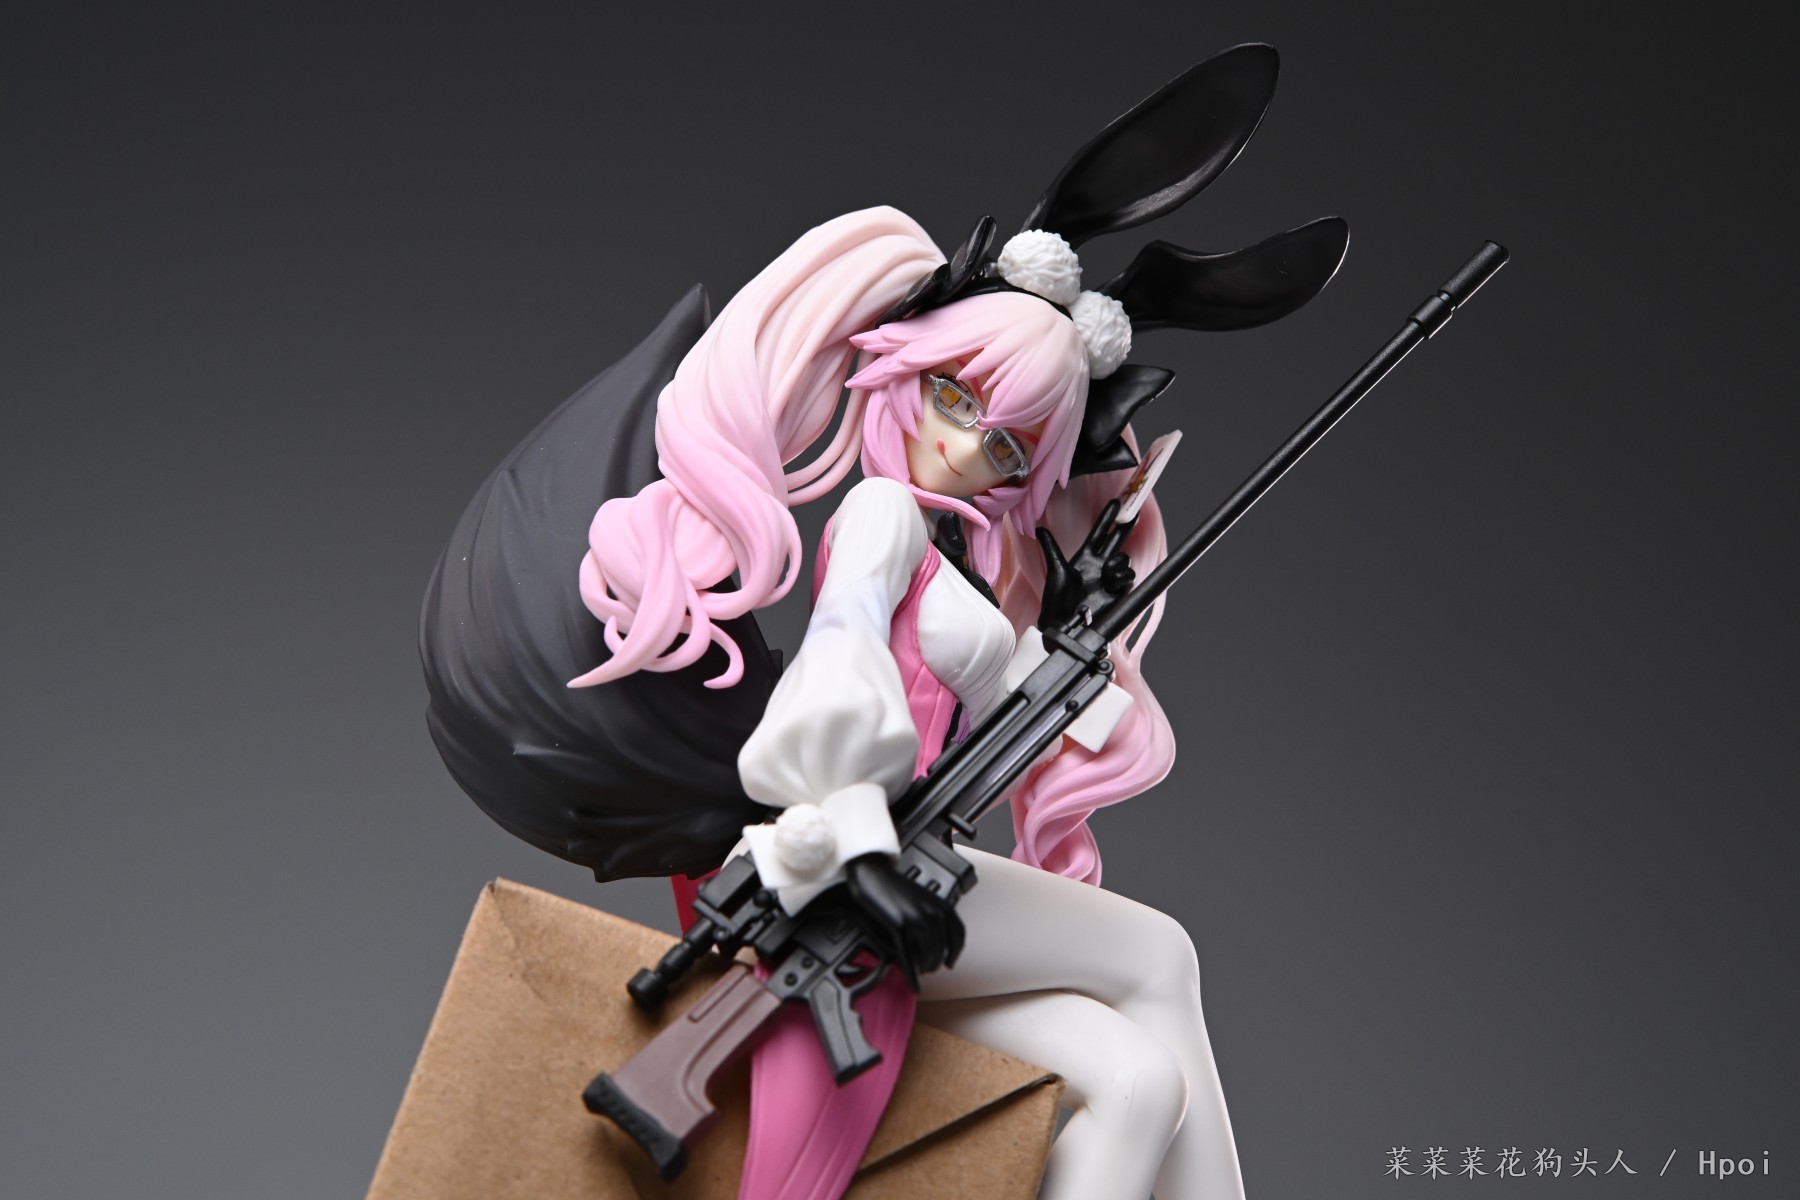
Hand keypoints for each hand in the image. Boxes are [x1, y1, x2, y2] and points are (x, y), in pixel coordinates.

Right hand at [844, 853, 965, 989]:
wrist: (872, 873)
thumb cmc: (893, 886)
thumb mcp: (922, 897)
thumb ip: (933, 915)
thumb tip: (936, 940)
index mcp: (941, 905)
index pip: (958, 935)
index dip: (955, 952)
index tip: (951, 962)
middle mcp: (933, 913)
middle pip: (942, 950)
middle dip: (936, 963)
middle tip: (929, 969)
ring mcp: (916, 920)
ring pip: (927, 955)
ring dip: (925, 968)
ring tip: (920, 972)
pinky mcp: (899, 927)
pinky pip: (909, 957)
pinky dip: (912, 974)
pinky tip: (914, 984)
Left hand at [1036, 498, 1135, 629]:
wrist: (1065, 622)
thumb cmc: (1057, 599)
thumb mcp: (1055, 569)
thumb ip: (1050, 547)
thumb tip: (1039, 528)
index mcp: (1085, 557)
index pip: (1099, 533)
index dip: (1107, 518)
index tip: (1116, 503)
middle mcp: (1099, 565)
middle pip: (1117, 541)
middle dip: (1125, 527)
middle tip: (1134, 512)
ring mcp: (1110, 577)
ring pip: (1124, 559)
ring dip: (1117, 563)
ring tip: (1106, 574)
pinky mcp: (1119, 590)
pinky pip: (1128, 576)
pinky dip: (1121, 577)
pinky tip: (1111, 583)